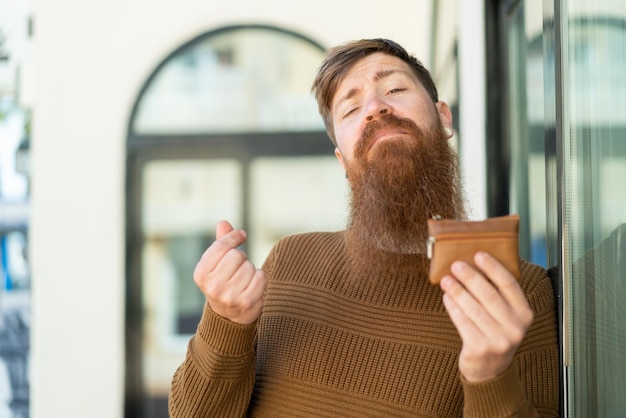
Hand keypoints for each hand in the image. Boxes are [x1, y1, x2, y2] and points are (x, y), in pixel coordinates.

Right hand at [193, 220, 265, 323]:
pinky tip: (252, 286)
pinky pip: (260, 276)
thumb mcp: (216, 264)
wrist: (228, 316)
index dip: (234, 237)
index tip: (241, 235)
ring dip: (250, 269)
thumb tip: (223, 223)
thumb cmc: (223, 283)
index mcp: (201, 274)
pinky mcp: (246, 302)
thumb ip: (221, 243)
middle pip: (237, 255)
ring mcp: (229, 296)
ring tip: (243, 280)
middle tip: (237, 268)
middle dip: (241, 258)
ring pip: (249, 266)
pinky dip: (259, 278)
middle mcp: (213, 286)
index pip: (221, 246)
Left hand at [440, 251, 532, 381]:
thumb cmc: (495, 334)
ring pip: (473, 308)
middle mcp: (515, 328)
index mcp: (525, 314)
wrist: (490, 370)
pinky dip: (453, 307)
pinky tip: (446, 297)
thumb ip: (498, 295)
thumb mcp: (506, 316)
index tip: (479, 254)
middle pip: (489, 295)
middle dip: (470, 277)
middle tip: (456, 265)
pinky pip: (462, 322)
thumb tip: (476, 264)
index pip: (509, 284)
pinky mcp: (480, 348)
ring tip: (446, 280)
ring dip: (457, 291)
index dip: (493, 267)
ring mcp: (498, 340)